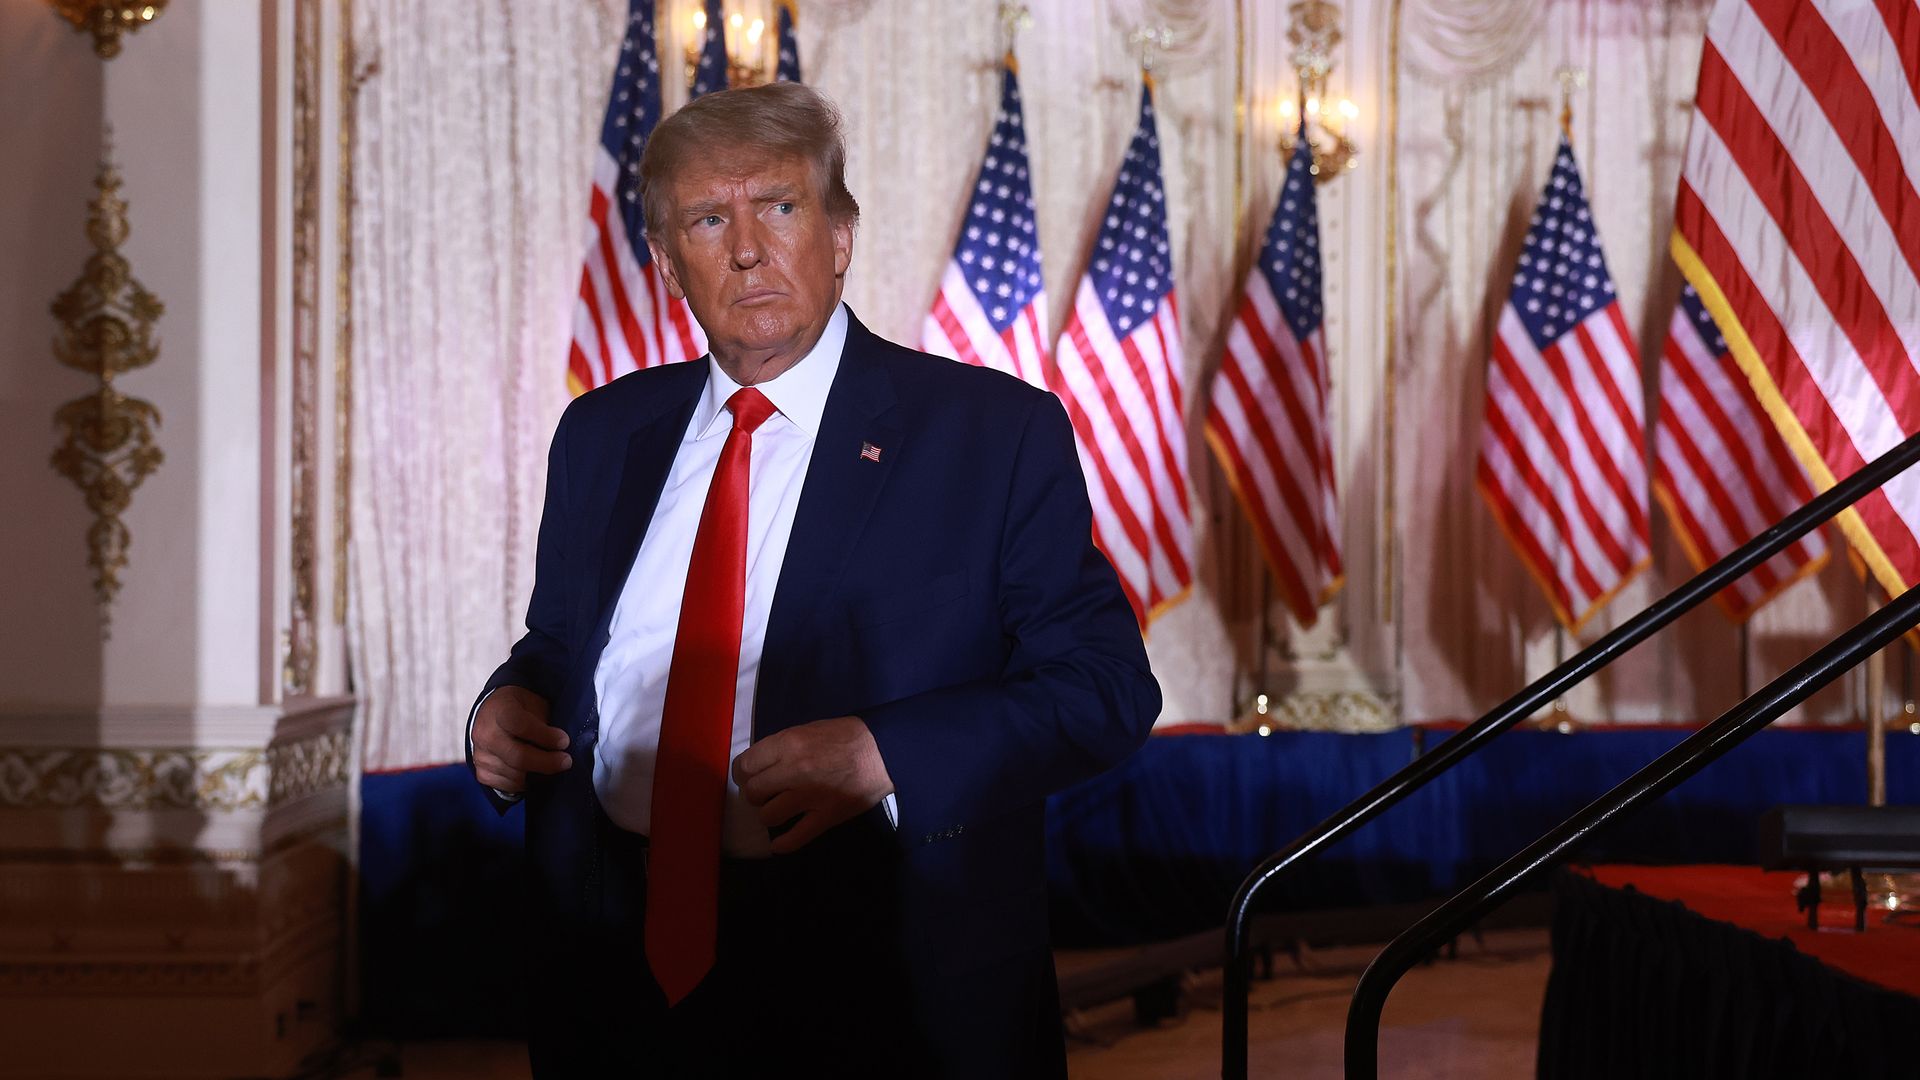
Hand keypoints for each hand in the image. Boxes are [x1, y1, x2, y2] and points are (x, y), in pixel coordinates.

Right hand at [471, 686, 571, 794]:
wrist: (492, 715)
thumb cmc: (519, 708)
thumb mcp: (534, 703)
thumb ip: (544, 721)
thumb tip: (560, 745)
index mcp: (499, 711)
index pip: (521, 726)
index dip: (545, 736)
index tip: (564, 742)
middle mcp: (485, 734)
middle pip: (518, 757)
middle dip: (547, 762)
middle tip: (566, 761)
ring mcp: (481, 756)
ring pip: (515, 775)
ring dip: (539, 775)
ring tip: (553, 766)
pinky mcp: (482, 773)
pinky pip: (508, 786)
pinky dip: (525, 783)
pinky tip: (535, 773)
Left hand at [732, 716, 893, 853]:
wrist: (884, 751)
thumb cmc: (846, 736)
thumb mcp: (808, 729)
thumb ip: (783, 747)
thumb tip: (763, 765)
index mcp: (788, 744)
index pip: (746, 765)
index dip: (743, 773)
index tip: (749, 777)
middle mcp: (793, 770)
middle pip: (753, 792)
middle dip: (755, 795)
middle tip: (764, 794)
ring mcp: (809, 796)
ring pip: (768, 816)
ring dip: (769, 815)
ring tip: (777, 811)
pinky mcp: (825, 816)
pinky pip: (794, 837)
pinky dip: (782, 844)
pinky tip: (779, 843)